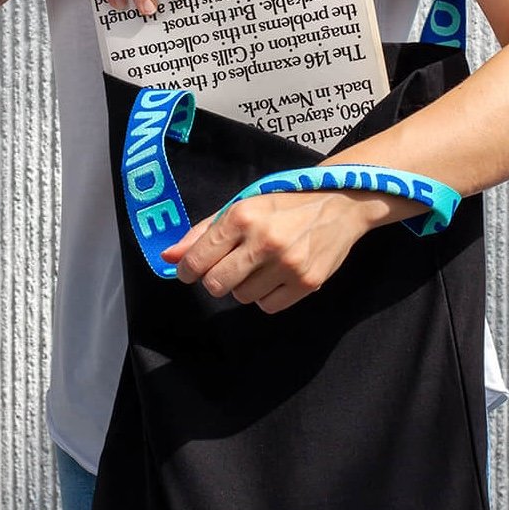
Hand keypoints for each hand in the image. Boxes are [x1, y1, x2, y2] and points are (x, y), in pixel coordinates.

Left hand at [161, 190, 374, 314]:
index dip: (188, 270)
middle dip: (215, 279)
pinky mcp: (307, 282)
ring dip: (244, 286)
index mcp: (243, 216)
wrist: (339, 204)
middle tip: (227, 267)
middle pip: (216, 284)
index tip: (191, 271)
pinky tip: (277, 275)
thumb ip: (204, 232)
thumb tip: (169, 257)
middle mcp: (264, 240)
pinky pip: (268, 306)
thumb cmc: (284, 203)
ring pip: (242, 297)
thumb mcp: (242, 206)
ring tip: (260, 265)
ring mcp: (287, 263)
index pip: (197, 259)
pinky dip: (267, 296)